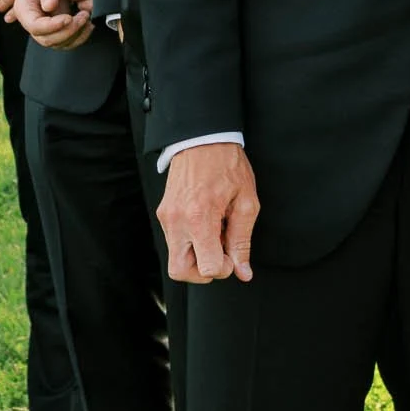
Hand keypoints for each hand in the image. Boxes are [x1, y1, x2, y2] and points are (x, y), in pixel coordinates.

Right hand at [10, 0, 92, 50]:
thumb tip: (49, 7)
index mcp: (24, 10)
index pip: (35, 26)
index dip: (52, 26)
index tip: (68, 18)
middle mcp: (33, 23)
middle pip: (47, 40)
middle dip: (67, 32)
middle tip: (82, 16)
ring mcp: (45, 28)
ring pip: (59, 44)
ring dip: (75, 35)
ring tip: (86, 17)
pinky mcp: (58, 29)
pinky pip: (68, 41)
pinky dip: (80, 36)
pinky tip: (88, 24)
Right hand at [157, 143, 258, 283]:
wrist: (202, 138)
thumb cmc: (227, 165)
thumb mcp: (246, 202)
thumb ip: (242, 240)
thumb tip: (243, 272)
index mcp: (200, 218)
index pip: (207, 267)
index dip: (223, 267)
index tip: (231, 253)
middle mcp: (177, 220)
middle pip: (180, 272)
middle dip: (202, 271)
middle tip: (219, 253)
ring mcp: (166, 217)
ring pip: (175, 258)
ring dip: (196, 256)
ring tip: (213, 234)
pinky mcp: (163, 213)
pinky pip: (174, 241)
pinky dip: (190, 242)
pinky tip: (205, 224)